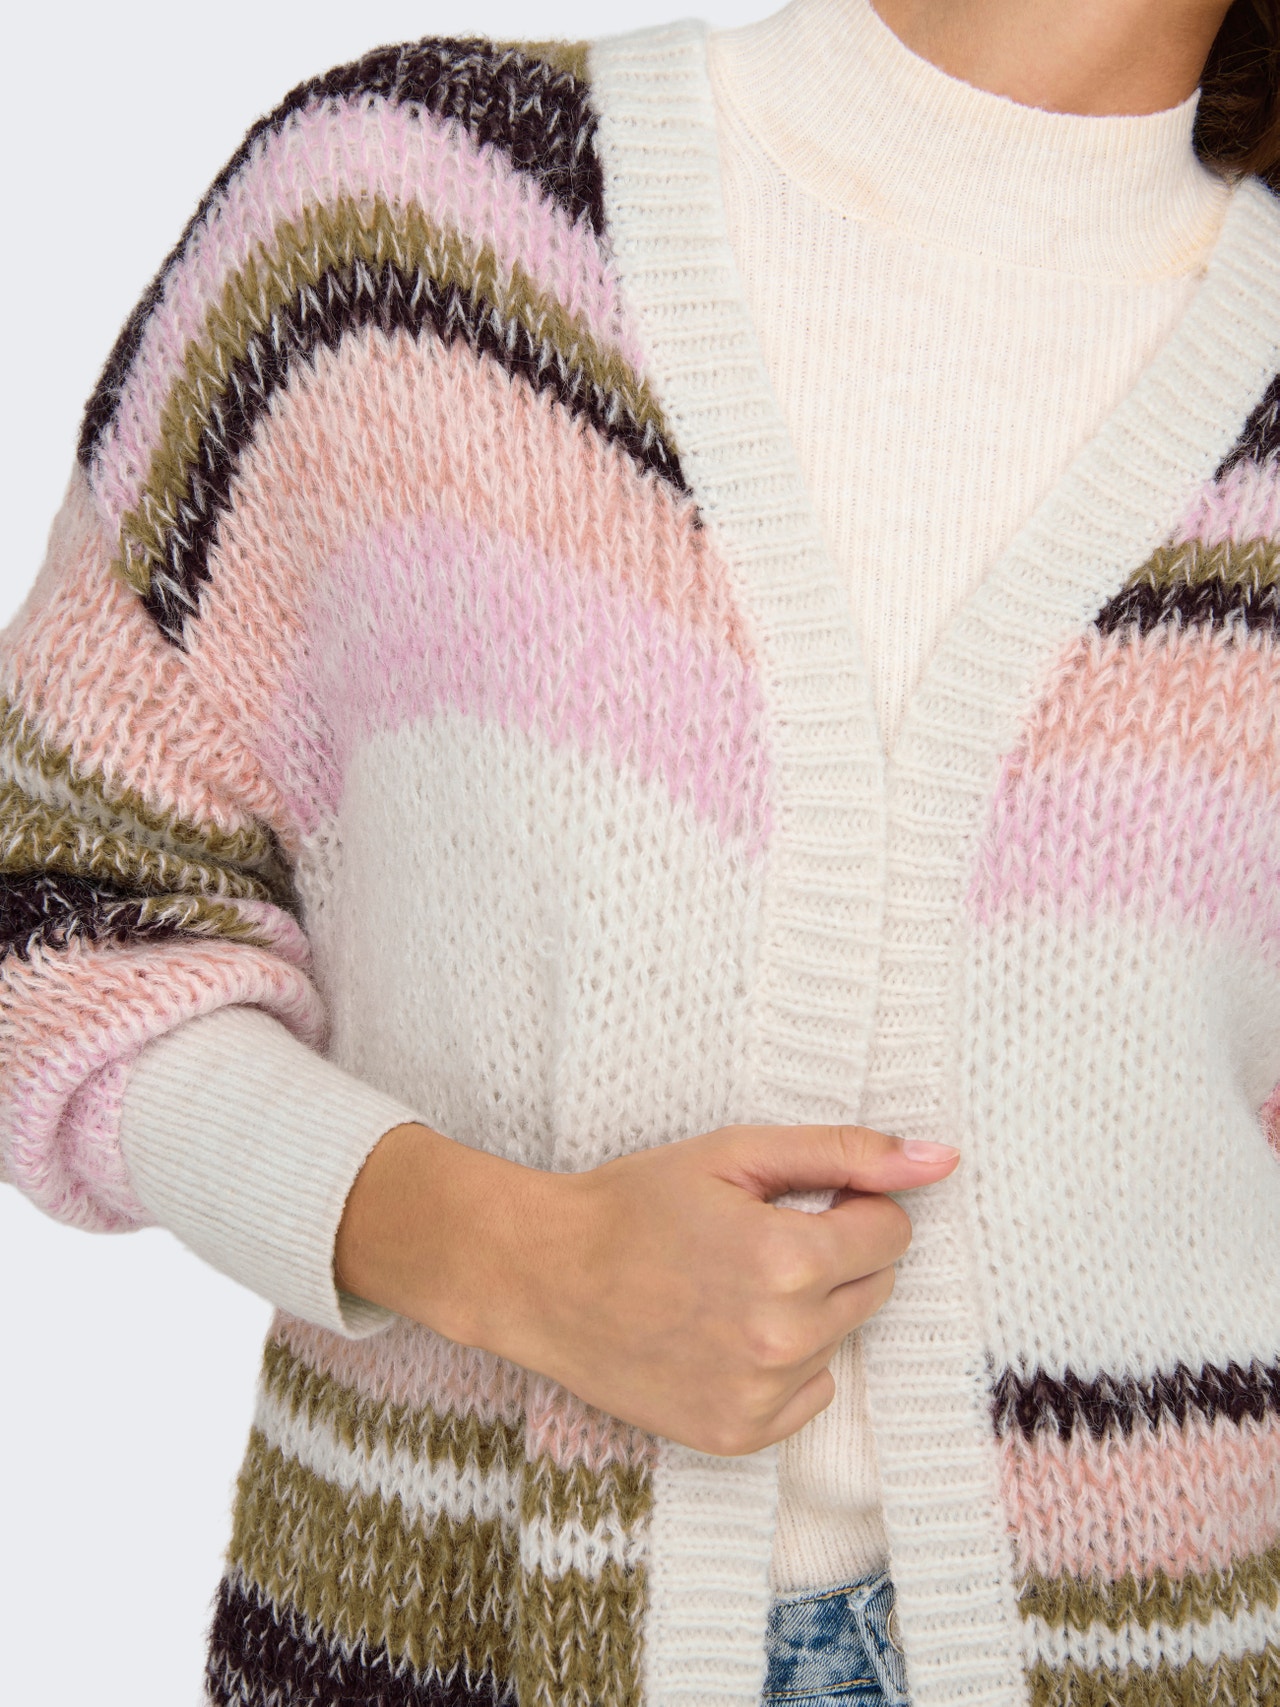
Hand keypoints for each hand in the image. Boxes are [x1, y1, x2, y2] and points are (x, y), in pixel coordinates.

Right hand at [335, 1120, 958, 1454]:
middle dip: (834, 1255)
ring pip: (840, 1337)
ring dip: (806, 1308)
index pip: (893, 1231)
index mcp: (790, 1259)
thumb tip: (942, 1158)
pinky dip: (783, 1363)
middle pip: (876, 1286)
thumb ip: (844, 1152)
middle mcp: (785, 1338)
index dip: (853, 1204)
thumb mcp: (736, 1154)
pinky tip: (722, 1333)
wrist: (543, 1278)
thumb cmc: (635, 1203)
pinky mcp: (738, 1437)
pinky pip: (809, 1394)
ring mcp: (761, 1396)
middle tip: (756, 1238)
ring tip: (728, 1284)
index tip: (800, 1199)